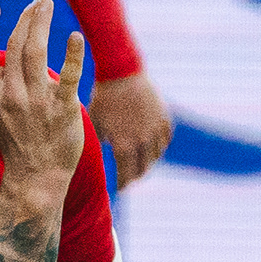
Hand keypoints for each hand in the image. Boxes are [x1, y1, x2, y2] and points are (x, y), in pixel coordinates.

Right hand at [0, 0, 84, 211]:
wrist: (36, 174)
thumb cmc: (10, 141)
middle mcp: (11, 95)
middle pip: (14, 45)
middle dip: (24, 17)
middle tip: (37, 2)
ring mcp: (37, 101)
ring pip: (36, 52)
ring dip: (40, 22)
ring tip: (46, 4)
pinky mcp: (63, 108)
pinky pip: (69, 77)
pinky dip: (72, 55)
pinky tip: (74, 36)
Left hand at [88, 70, 171, 186]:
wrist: (122, 72)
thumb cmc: (102, 98)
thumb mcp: (95, 123)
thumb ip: (100, 142)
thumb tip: (100, 155)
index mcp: (124, 145)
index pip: (126, 175)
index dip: (123, 184)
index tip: (119, 189)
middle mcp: (143, 140)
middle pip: (143, 168)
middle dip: (135, 176)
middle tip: (129, 179)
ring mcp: (156, 128)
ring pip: (156, 155)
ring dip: (148, 162)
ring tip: (142, 164)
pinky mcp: (164, 116)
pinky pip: (165, 138)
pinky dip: (160, 145)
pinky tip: (154, 148)